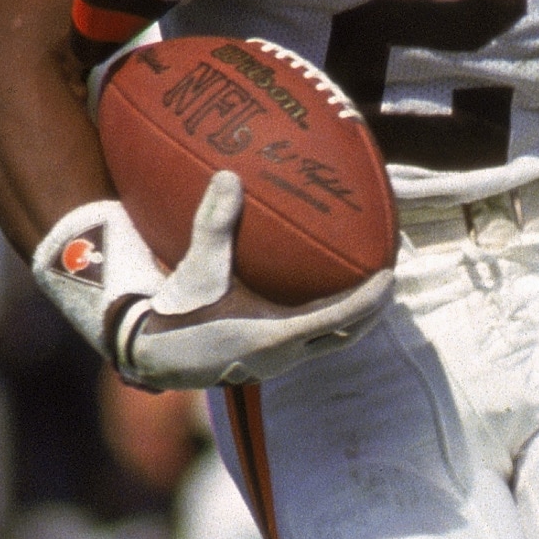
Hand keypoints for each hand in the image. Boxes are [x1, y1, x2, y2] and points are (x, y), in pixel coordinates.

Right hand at [32, 174, 391, 390]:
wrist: (149, 353)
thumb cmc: (176, 311)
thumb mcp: (198, 266)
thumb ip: (215, 222)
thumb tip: (229, 175)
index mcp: (275, 334)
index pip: (338, 318)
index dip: (368, 299)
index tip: (389, 276)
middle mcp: (281, 355)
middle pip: (344, 335)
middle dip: (371, 311)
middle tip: (389, 281)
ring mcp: (274, 363)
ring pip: (327, 343)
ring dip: (350, 320)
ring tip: (367, 292)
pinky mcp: (264, 362)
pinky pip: (307, 343)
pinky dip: (325, 323)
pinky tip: (320, 300)